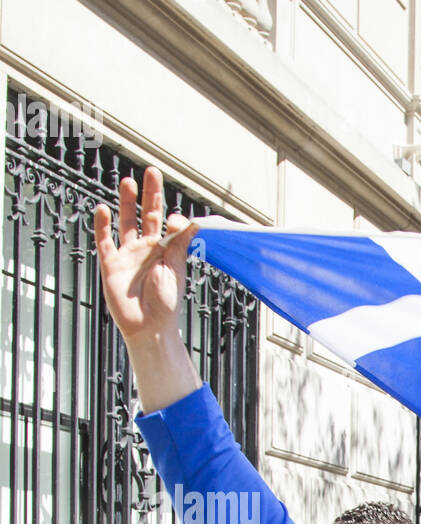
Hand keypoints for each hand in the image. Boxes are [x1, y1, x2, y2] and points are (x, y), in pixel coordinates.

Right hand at [94, 166, 201, 411]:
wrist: (149, 327)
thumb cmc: (167, 302)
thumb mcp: (177, 268)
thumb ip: (181, 243)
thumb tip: (191, 219)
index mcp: (165, 251)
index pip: (167, 223)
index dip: (171, 213)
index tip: (176, 212)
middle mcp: (146, 249)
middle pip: (146, 215)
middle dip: (148, 195)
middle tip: (150, 171)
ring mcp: (128, 255)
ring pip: (125, 222)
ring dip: (126, 203)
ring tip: (127, 182)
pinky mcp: (111, 264)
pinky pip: (104, 241)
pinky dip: (102, 226)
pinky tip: (102, 209)